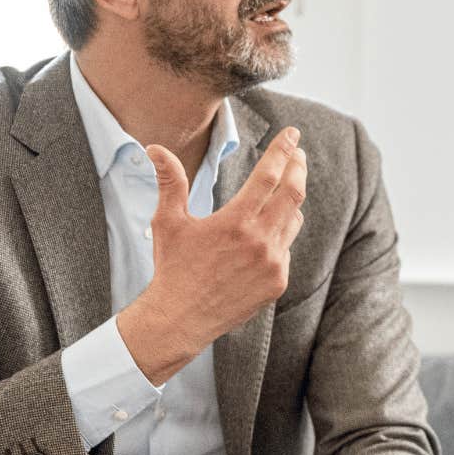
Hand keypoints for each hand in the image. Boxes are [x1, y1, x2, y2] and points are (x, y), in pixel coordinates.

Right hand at [117, 127, 308, 384]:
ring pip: (293, 221)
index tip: (292, 135)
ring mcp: (272, 263)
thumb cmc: (172, 268)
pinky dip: (280, 235)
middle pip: (293, 194)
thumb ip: (170, 182)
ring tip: (283, 189)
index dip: (283, 151)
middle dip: (298, 168)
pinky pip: (286, 249)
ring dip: (290, 202)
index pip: (269, 175)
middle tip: (298, 153)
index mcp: (235, 222)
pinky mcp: (277, 282)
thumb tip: (155, 148)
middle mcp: (259, 241)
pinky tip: (266, 232)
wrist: (180, 318)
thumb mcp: (168, 222)